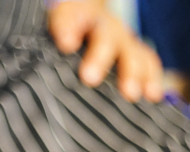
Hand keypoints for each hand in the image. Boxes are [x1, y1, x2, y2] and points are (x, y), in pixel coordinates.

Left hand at [47, 1, 163, 101]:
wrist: (86, 22)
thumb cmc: (62, 41)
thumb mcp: (49, 42)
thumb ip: (44, 54)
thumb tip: (36, 80)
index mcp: (74, 17)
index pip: (67, 19)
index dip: (67, 30)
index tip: (65, 45)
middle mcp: (101, 26)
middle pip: (104, 36)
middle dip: (99, 57)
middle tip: (89, 78)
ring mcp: (121, 39)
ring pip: (131, 50)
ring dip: (131, 72)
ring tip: (130, 94)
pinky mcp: (135, 53)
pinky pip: (148, 62)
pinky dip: (151, 78)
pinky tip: (153, 96)